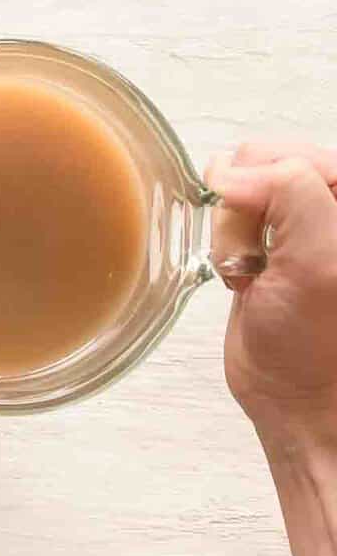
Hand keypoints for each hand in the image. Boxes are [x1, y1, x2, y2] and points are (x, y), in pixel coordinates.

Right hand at [206, 143, 336, 435]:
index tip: (254, 216)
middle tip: (257, 255)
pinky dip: (228, 242)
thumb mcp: (319, 259)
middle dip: (250, 206)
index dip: (271, 176)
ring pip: (245, 188)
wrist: (300, 400)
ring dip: (236, 229)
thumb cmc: (319, 346)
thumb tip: (232, 171)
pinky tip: (245, 275)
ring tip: (251, 272)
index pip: (306, 155)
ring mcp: (305, 225)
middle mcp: (334, 209)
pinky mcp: (274, 243)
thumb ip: (290, 195)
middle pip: (272, 163)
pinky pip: (234, 215)